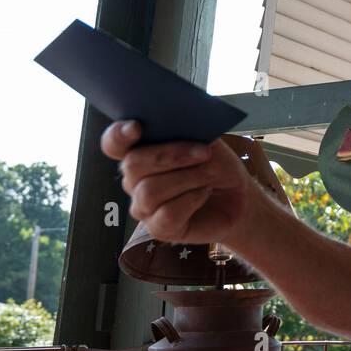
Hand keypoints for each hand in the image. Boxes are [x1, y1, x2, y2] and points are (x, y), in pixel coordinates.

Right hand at [101, 120, 257, 244]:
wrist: (237, 197)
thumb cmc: (217, 165)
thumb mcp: (207, 141)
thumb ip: (187, 131)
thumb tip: (176, 121)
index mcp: (139, 152)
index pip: (113, 143)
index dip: (117, 135)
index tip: (136, 127)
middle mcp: (134, 180)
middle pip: (133, 164)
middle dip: (172, 155)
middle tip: (205, 153)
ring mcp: (143, 206)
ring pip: (150, 191)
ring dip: (186, 179)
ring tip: (209, 175)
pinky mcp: (159, 229)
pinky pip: (167, 213)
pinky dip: (191, 199)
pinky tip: (205, 192)